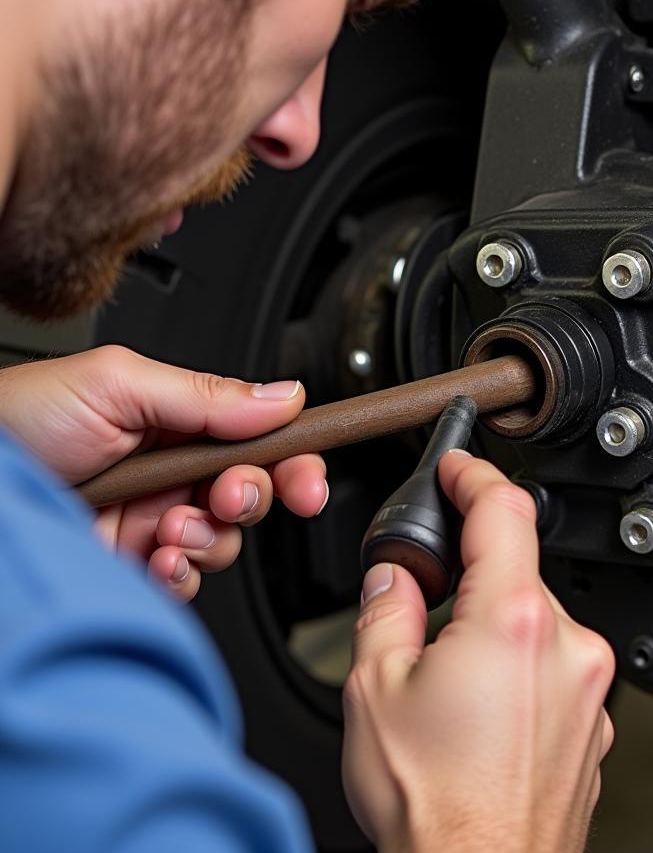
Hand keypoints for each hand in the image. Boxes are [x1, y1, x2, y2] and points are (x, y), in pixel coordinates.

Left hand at [0, 345, 327, 600]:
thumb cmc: (15, 419)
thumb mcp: (117, 385)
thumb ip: (207, 395)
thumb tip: (285, 397)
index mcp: (176, 421)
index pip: (257, 441)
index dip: (293, 462)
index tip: (308, 484)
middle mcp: (170, 472)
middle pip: (251, 494)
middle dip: (249, 499)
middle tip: (226, 497)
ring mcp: (149, 522)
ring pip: (221, 542)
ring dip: (205, 539)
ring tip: (165, 530)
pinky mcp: (128, 568)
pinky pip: (183, 583)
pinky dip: (178, 577)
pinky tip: (152, 561)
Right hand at [342, 452, 614, 852]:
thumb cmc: (433, 808)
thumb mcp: (373, 690)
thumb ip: (384, 609)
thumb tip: (393, 575)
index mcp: (513, 621)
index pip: (503, 508)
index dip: (473, 475)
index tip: (456, 467)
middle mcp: (567, 647)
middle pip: (517, 568)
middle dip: (469, 570)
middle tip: (423, 598)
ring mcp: (589, 690)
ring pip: (535, 621)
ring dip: (493, 626)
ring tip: (448, 682)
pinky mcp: (593, 724)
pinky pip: (554, 668)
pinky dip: (519, 669)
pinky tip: (481, 713)